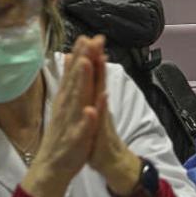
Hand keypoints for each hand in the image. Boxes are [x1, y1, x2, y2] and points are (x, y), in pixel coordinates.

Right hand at [22, 36, 105, 196]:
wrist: (51, 169)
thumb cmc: (62, 136)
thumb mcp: (66, 107)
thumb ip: (68, 85)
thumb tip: (70, 62)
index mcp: (66, 101)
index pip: (73, 75)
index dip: (80, 55)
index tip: (88, 36)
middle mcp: (66, 109)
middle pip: (75, 81)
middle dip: (82, 60)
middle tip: (89, 39)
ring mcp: (69, 124)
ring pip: (76, 100)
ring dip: (81, 82)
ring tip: (87, 63)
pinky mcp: (74, 141)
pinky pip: (81, 130)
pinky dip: (86, 120)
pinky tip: (92, 110)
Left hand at [82, 41, 141, 195]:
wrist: (111, 160)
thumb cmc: (97, 135)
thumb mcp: (91, 111)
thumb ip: (89, 90)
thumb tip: (84, 70)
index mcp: (93, 99)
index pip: (90, 74)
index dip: (89, 56)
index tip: (88, 36)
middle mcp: (98, 106)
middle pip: (97, 79)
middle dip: (96, 59)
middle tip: (97, 38)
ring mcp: (100, 119)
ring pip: (99, 95)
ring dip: (99, 78)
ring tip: (99, 59)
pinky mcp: (100, 133)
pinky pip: (99, 120)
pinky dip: (100, 110)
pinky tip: (100, 99)